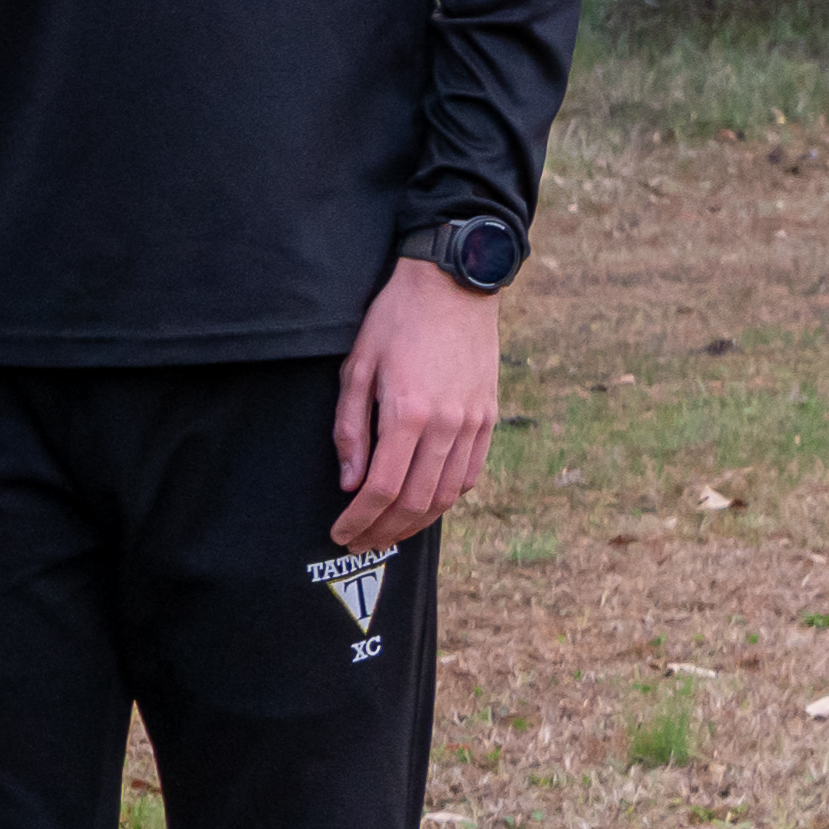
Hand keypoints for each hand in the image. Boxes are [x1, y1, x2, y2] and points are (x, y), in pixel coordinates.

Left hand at [329, 254, 500, 550]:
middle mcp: (447, 425)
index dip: (358, 519)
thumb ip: (350, 428)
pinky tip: (424, 505)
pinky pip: (470, 474)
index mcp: (408, 414)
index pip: (380, 488)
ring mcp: (474, 424)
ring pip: (447, 495)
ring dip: (415, 523)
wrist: (453, 286)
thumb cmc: (394, 321)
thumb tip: (348, 482)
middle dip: (384, 531)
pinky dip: (446, 499)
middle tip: (358, 542)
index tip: (339, 533)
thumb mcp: (356, 367)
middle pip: (416, 502)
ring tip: (387, 532)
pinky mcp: (489, 418)